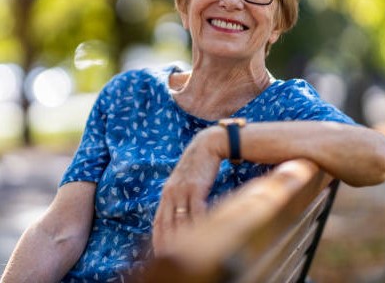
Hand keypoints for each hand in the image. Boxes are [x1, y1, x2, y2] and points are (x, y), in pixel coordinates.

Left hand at [152, 126, 224, 255]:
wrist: (206, 146)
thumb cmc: (197, 166)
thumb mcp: (182, 181)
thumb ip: (178, 197)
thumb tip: (179, 216)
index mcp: (166, 194)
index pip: (158, 222)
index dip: (158, 240)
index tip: (159, 255)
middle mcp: (171, 194)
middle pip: (167, 225)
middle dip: (168, 244)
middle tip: (171, 259)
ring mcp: (182, 191)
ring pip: (181, 221)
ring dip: (184, 238)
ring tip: (188, 253)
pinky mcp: (196, 188)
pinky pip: (196, 211)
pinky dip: (198, 224)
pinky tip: (203, 233)